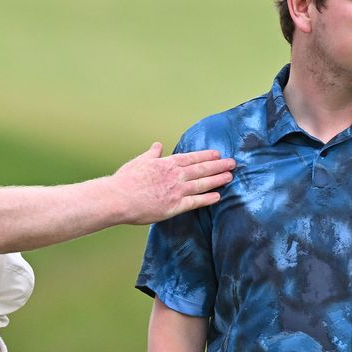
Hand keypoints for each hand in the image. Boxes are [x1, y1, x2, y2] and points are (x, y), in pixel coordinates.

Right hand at [112, 143, 234, 224]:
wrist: (118, 198)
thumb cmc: (126, 180)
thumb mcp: (140, 161)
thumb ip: (152, 154)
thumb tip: (158, 145)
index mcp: (166, 164)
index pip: (191, 158)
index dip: (206, 156)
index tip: (217, 154)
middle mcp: (175, 176)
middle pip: (201, 169)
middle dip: (218, 165)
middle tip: (232, 163)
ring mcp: (176, 191)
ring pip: (202, 184)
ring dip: (217, 180)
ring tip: (230, 177)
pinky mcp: (174, 207)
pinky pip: (195, 202)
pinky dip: (207, 199)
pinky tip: (217, 197)